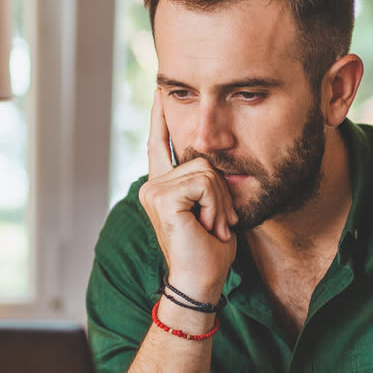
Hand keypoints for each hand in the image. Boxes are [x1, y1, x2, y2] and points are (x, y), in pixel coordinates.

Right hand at [137, 90, 237, 301]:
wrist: (201, 282)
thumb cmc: (211, 252)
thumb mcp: (214, 209)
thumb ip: (208, 183)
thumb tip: (216, 158)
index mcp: (162, 187)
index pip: (160, 144)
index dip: (160, 116)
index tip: (159, 90)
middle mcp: (152, 185)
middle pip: (201, 158)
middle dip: (221, 191)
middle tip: (219, 224)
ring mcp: (153, 190)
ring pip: (206, 170)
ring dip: (220, 202)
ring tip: (212, 227)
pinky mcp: (161, 197)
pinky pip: (204, 182)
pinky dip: (215, 205)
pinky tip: (208, 227)